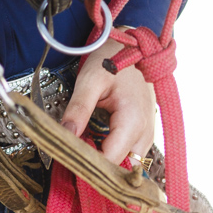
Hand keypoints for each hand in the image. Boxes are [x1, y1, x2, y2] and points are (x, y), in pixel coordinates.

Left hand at [60, 34, 155, 165]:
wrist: (132, 46)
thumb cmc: (111, 59)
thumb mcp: (90, 80)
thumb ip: (79, 109)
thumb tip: (65, 135)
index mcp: (133, 122)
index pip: (110, 160)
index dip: (88, 163)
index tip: (68, 157)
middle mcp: (145, 133)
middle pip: (120, 166)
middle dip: (96, 165)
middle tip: (72, 154)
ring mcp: (147, 134)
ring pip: (126, 163)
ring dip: (104, 160)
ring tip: (82, 147)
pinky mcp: (144, 132)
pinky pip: (129, 153)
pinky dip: (112, 152)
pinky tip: (95, 142)